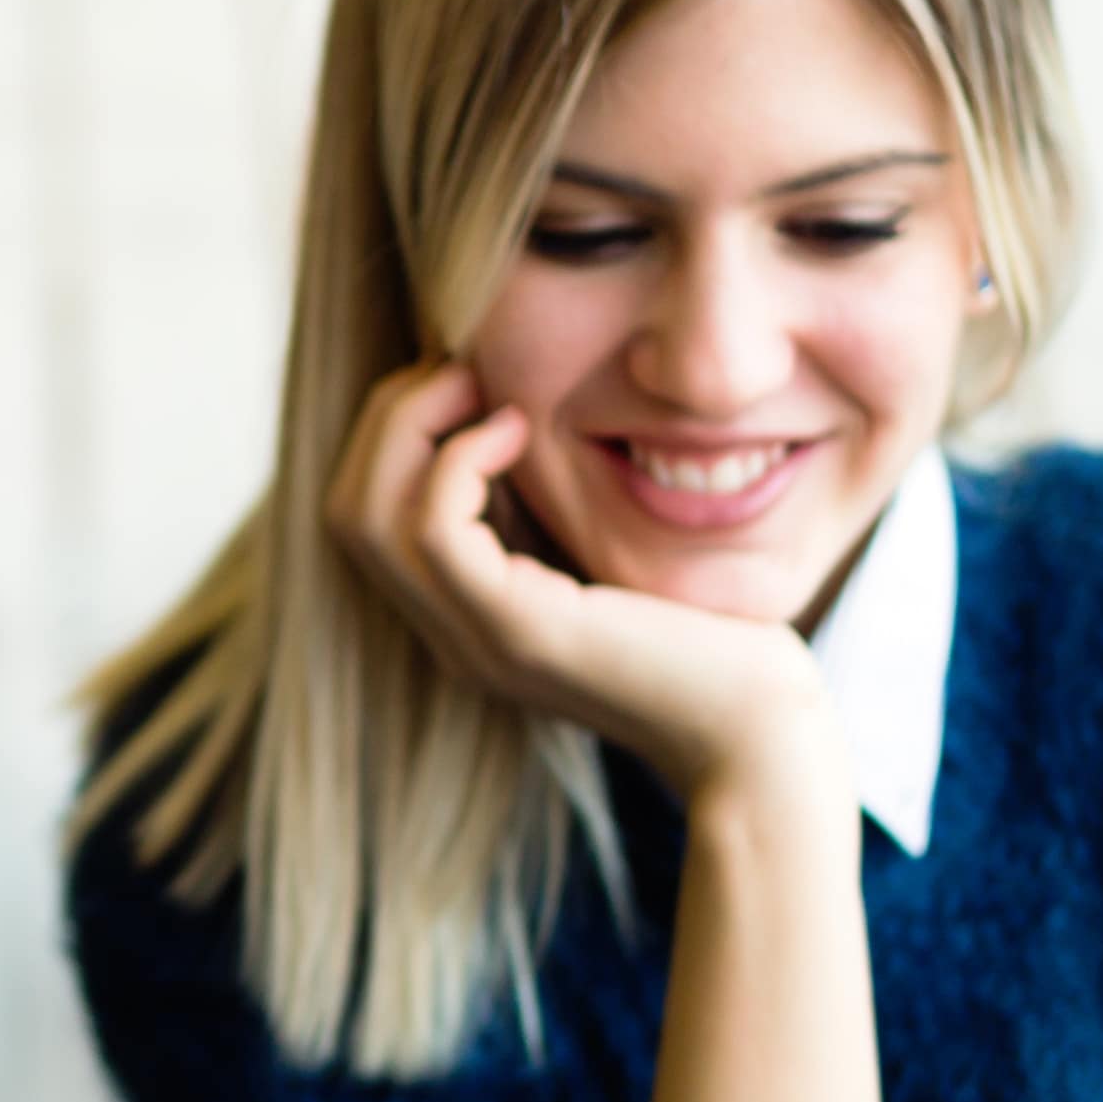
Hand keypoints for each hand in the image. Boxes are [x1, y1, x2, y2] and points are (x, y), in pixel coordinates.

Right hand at [324, 358, 840, 808]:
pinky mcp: (519, 633)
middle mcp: (453, 636)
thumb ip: (555, 513)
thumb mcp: (609, 556)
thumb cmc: (709, 641)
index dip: (395, 433)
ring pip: (368, 517)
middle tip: (463, 368)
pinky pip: (433, 530)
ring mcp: (477, 639)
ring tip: (481, 389)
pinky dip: (457, 460)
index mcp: (467, 619)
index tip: (469, 382)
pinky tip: (517, 430)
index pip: (364, 518)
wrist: (754, 733)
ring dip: (412, 425)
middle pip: (348, 510)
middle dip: (389, 417)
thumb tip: (523, 419)